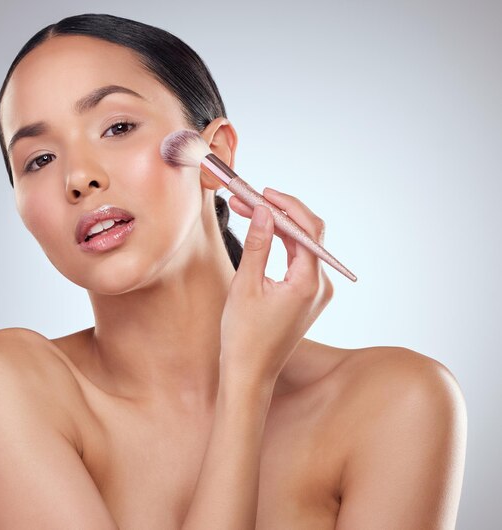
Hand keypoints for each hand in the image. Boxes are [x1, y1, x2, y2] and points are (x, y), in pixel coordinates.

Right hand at [219, 187, 333, 388]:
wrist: (250, 373)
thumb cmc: (244, 336)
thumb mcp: (246, 285)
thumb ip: (257, 244)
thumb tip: (263, 211)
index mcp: (309, 283)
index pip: (307, 229)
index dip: (286, 205)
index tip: (262, 193)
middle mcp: (320, 286)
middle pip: (307, 235)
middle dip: (279, 213)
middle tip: (249, 199)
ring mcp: (316, 293)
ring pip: (302, 246)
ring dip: (278, 227)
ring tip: (249, 211)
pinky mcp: (307, 297)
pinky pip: (299, 261)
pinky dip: (282, 244)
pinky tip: (263, 233)